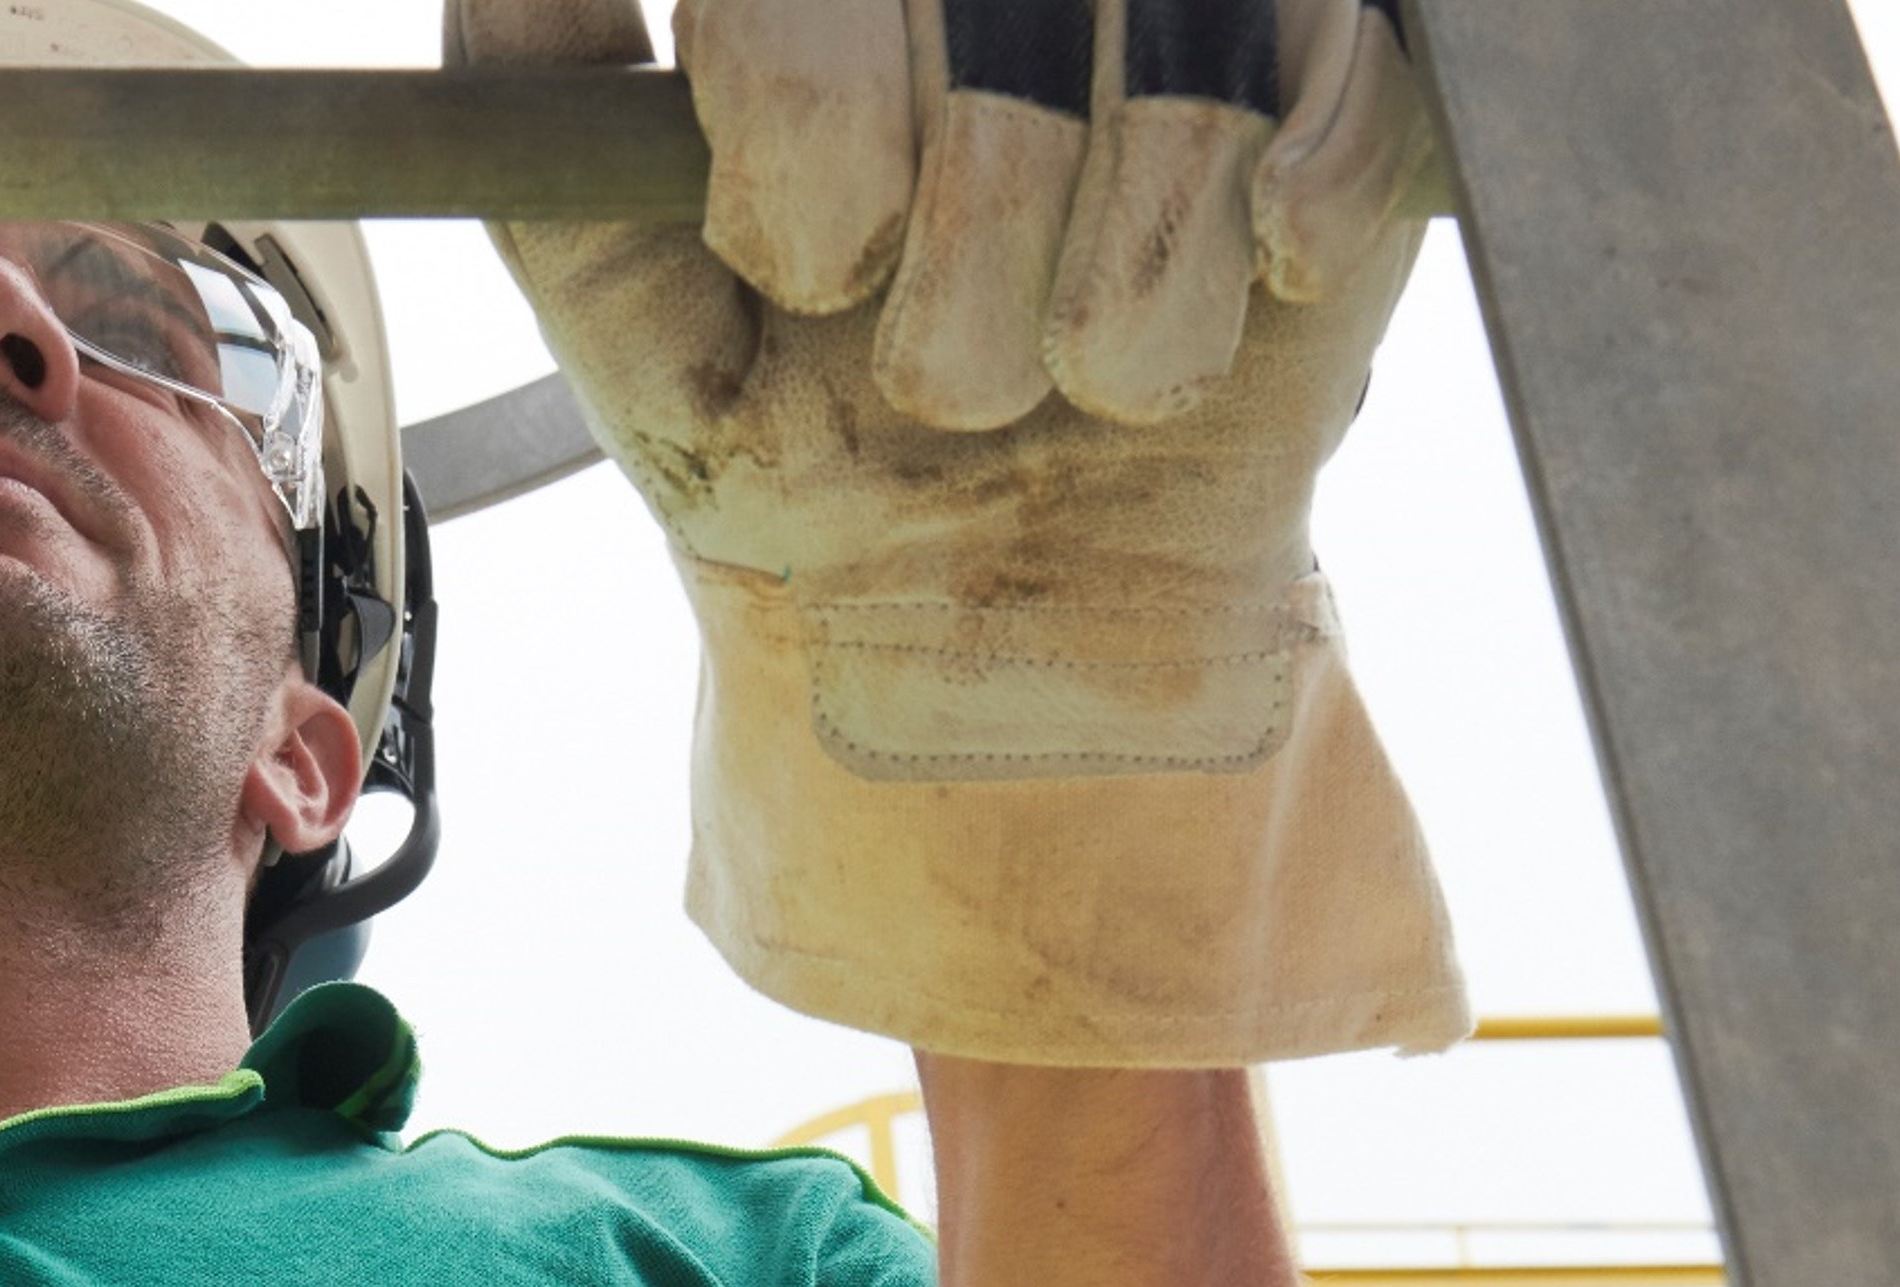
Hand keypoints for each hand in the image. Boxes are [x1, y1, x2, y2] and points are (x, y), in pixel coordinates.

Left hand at [447, 0, 1465, 1065]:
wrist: (1022, 612)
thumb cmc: (805, 448)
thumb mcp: (640, 333)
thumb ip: (551, 154)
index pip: (785, 0)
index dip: (804, 131)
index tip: (806, 268)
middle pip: (993, 4)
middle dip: (968, 248)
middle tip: (947, 374)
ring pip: (1171, 75)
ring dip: (1120, 297)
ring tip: (1080, 370)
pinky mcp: (1348, 47)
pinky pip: (1335, 73)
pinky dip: (1286, 223)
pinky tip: (1254, 286)